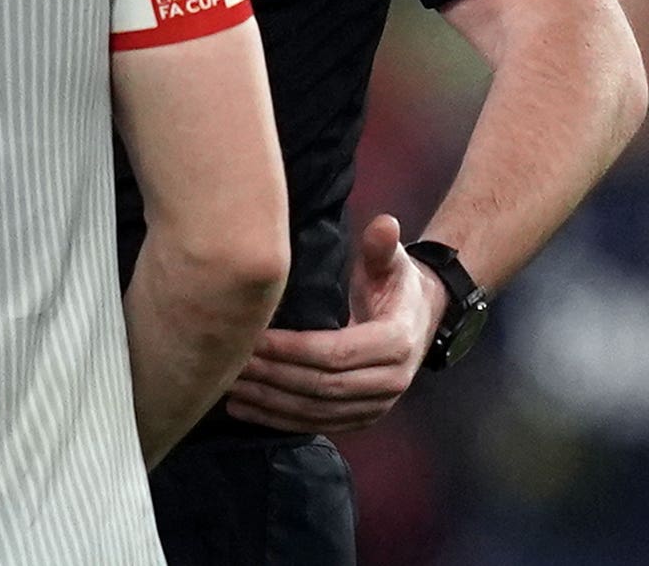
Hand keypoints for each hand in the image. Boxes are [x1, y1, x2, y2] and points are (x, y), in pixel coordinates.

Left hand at [224, 213, 447, 433]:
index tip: (253, 338)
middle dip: (272, 376)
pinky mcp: (360, 417)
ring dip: (269, 402)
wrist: (420, 319)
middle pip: (322, 386)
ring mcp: (376, 405)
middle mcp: (390, 381)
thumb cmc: (396, 283)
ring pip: (317, 411)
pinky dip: (279, 419)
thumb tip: (384, 225)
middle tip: (229, 359)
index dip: (292, 349)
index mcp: (396, 342)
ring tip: (227, 384)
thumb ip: (381, 246)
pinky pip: (318, 424)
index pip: (336, 352)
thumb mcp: (392, 262)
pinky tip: (243, 408)